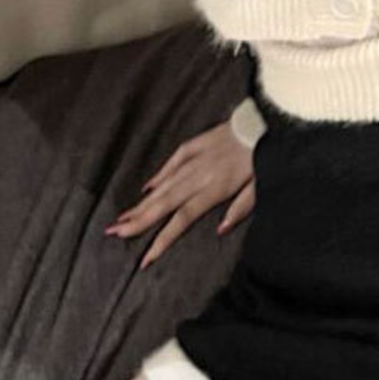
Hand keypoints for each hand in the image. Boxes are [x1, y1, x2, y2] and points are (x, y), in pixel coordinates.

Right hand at [105, 120, 255, 269]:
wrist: (263, 122)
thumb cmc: (264, 157)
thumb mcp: (260, 187)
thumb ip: (240, 209)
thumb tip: (220, 230)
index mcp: (215, 188)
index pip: (182, 219)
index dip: (162, 239)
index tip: (145, 257)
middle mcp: (199, 175)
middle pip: (164, 203)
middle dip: (138, 221)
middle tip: (114, 233)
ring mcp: (194, 159)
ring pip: (163, 185)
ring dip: (142, 203)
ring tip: (121, 218)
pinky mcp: (194, 145)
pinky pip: (172, 163)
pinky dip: (159, 176)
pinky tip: (146, 189)